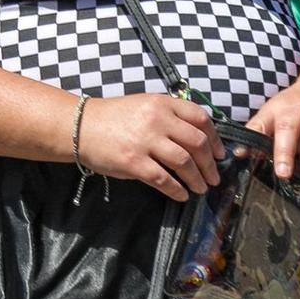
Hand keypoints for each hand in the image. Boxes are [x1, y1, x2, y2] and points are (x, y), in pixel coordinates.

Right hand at [75, 94, 224, 202]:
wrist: (80, 127)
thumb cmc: (114, 117)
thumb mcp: (144, 105)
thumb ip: (170, 116)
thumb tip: (198, 140)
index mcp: (162, 103)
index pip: (200, 118)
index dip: (215, 138)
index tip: (219, 153)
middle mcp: (157, 120)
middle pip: (196, 142)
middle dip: (210, 163)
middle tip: (214, 177)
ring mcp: (145, 141)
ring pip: (184, 162)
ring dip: (198, 179)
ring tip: (201, 188)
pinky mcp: (133, 163)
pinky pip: (164, 180)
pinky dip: (177, 190)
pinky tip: (181, 195)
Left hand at [248, 75, 299, 178]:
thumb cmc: (294, 108)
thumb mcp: (274, 116)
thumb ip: (258, 135)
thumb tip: (238, 155)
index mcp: (274, 111)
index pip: (259, 124)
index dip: (251, 138)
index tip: (243, 155)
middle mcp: (294, 107)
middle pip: (287, 127)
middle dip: (284, 150)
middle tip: (283, 173)